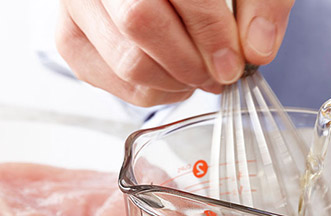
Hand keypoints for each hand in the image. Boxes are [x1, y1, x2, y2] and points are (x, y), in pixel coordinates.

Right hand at [55, 0, 293, 106]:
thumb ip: (261, 1)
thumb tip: (258, 50)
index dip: (211, 34)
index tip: (235, 62)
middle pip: (141, 26)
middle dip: (191, 63)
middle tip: (219, 74)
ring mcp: (76, 5)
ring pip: (127, 63)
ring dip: (174, 83)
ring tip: (198, 74)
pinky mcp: (69, 38)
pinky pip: (110, 82)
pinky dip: (150, 93)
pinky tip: (171, 78)